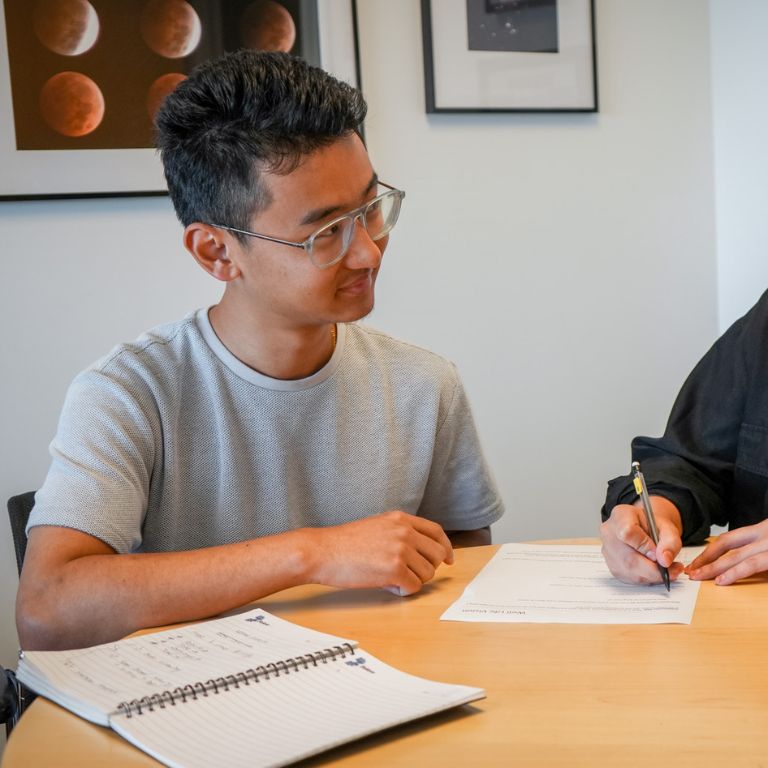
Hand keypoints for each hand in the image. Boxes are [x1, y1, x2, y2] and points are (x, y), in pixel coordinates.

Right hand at [308, 511, 453, 595]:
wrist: (322, 551)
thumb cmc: (344, 543)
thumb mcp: (377, 526)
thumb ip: (399, 533)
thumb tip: (420, 552)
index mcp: (400, 519)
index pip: (436, 532)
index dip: (446, 547)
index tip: (449, 559)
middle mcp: (404, 531)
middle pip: (437, 554)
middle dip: (428, 568)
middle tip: (412, 574)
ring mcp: (400, 550)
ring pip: (427, 574)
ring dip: (413, 580)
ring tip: (391, 578)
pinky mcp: (394, 569)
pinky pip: (413, 586)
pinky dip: (403, 590)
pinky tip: (387, 585)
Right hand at [600, 496, 684, 584]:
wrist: (645, 529)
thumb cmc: (654, 526)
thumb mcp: (667, 527)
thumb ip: (670, 541)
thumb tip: (664, 561)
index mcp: (621, 516)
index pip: (627, 533)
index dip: (645, 547)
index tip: (660, 554)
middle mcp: (609, 533)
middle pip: (628, 558)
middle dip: (654, 569)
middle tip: (672, 568)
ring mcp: (607, 551)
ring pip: (630, 572)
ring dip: (652, 576)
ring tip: (666, 569)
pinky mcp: (611, 566)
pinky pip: (629, 578)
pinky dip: (645, 578)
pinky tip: (653, 571)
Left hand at [687, 520, 767, 584]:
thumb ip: (758, 550)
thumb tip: (743, 562)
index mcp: (761, 530)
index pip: (727, 540)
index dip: (709, 552)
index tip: (695, 563)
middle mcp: (763, 534)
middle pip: (725, 545)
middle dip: (705, 559)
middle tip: (690, 571)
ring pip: (735, 555)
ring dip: (713, 567)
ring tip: (698, 577)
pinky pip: (752, 564)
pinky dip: (735, 573)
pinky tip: (721, 580)